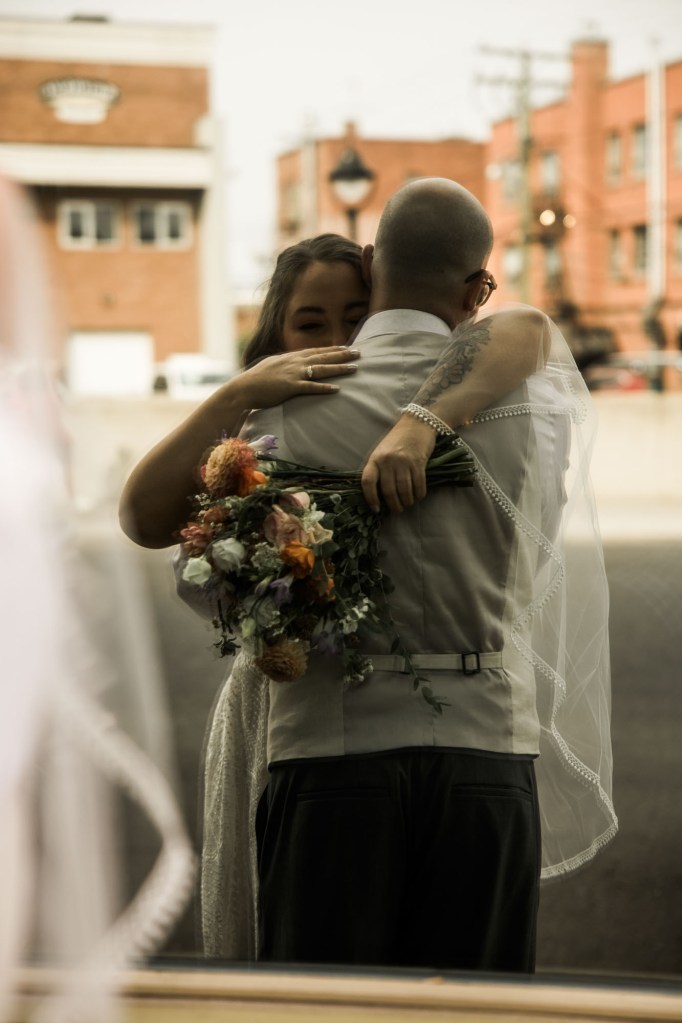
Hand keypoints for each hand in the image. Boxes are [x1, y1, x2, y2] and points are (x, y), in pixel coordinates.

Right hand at [237, 347, 358, 408]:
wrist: (243, 388)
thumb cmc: (256, 379)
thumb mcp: (272, 366)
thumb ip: (285, 364)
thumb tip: (293, 363)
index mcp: (291, 357)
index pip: (316, 351)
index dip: (333, 349)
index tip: (346, 347)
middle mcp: (295, 362)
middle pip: (323, 357)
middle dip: (342, 355)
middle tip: (359, 353)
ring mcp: (293, 374)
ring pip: (321, 369)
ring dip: (339, 368)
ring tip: (354, 368)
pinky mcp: (290, 387)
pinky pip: (310, 387)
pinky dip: (324, 387)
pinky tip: (336, 388)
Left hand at [361, 415, 436, 513]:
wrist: (416, 424)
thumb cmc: (397, 440)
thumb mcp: (382, 452)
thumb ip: (379, 469)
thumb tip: (379, 494)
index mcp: (375, 458)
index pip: (368, 482)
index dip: (371, 498)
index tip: (376, 508)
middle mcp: (388, 461)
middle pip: (389, 491)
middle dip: (394, 505)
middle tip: (397, 510)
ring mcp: (403, 461)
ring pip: (404, 490)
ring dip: (407, 501)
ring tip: (408, 504)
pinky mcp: (418, 462)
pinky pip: (418, 484)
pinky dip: (418, 494)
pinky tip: (417, 497)